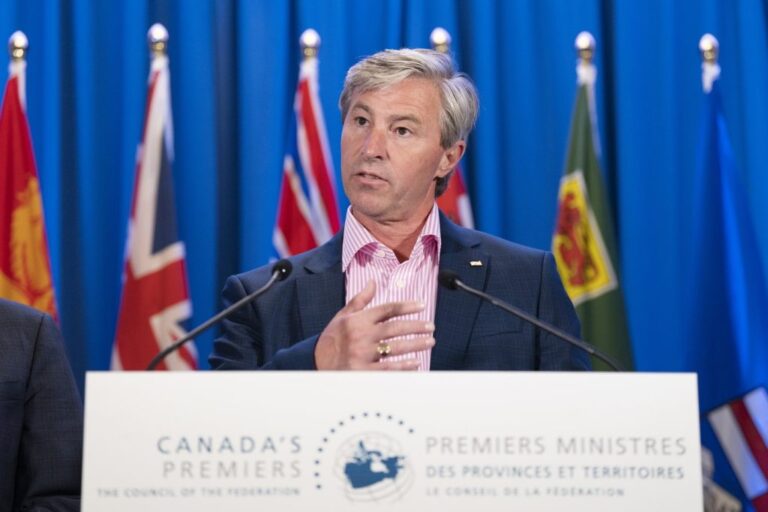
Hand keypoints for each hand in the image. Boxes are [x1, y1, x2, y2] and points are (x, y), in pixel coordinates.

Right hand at [314, 280, 435, 369]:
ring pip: (395, 347)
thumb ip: (360, 299)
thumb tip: (373, 282)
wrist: (315, 363)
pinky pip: (388, 368)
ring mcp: (362, 354)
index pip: (387, 309)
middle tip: (431, 326)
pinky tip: (416, 363)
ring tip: (429, 342)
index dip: (406, 306)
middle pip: (395, 328)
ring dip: (415, 344)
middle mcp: (361, 335)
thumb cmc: (332, 337)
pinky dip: (404, 366)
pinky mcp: (363, 371)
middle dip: (416, 326)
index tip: (422, 305)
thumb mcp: (343, 315)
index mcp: (357, 319)